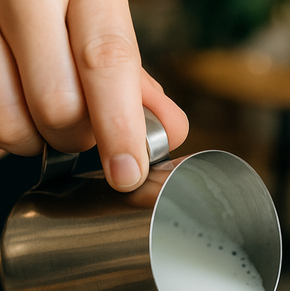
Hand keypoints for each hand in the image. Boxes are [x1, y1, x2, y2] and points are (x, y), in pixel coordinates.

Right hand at [0, 0, 188, 189]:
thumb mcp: (100, 14)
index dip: (120, 126)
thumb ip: (131, 72)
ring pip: (12, 120)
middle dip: (77, 136)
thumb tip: (169, 130)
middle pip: (58, 106)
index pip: (105, 61)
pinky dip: (9, 125)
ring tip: (38, 105)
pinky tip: (17, 101)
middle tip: (80, 122)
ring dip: (34, 135)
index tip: (128, 172)